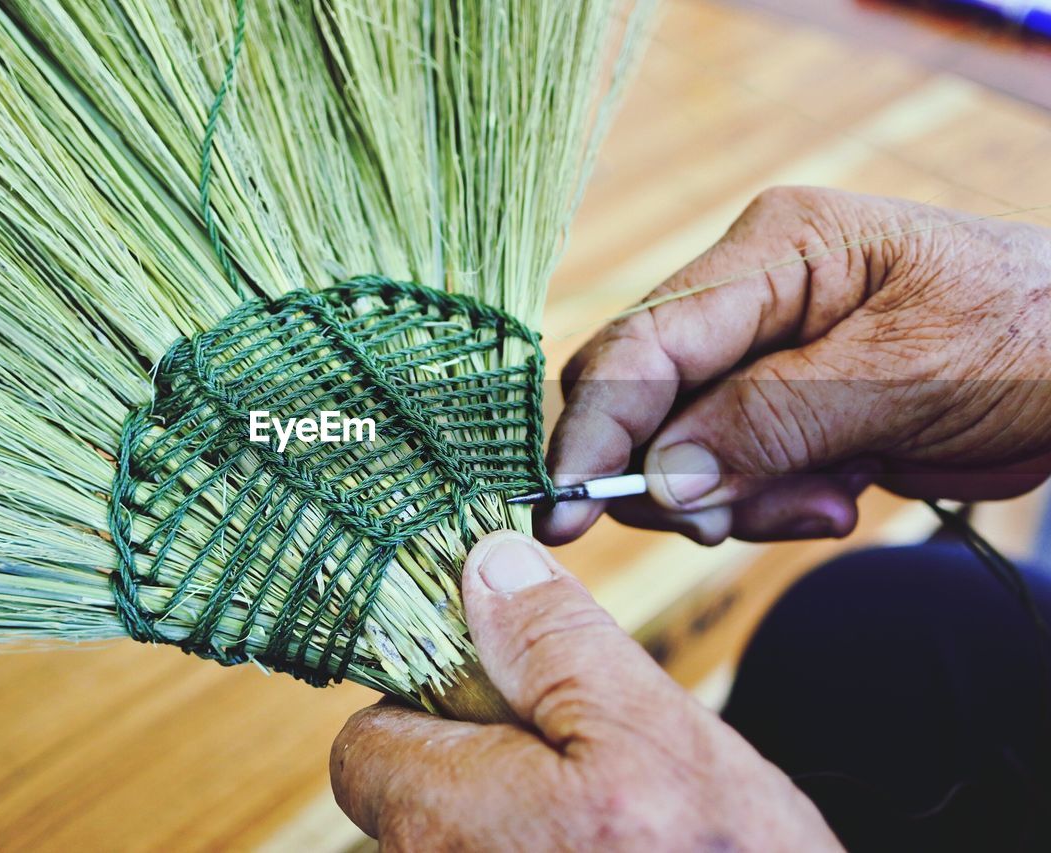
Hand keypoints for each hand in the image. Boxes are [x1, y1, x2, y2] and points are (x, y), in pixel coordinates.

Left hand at [331, 531, 837, 849]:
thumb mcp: (655, 735)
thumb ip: (556, 645)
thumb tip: (487, 566)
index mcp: (448, 821)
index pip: (367, 743)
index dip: (428, 702)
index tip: (503, 689)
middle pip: (415, 791)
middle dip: (486, 755)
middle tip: (584, 755)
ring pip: (461, 834)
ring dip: (519, 807)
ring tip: (612, 815)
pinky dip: (541, 848)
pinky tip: (613, 850)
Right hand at [539, 187, 1050, 546]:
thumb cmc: (1031, 336)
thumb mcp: (906, 376)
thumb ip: (773, 422)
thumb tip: (660, 479)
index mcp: (773, 250)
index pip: (643, 342)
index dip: (595, 428)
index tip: (563, 512)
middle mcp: (751, 294)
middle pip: (645, 398)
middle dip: (673, 475)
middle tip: (729, 524)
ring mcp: (764, 353)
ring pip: (683, 448)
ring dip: (738, 497)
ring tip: (830, 500)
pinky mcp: (783, 405)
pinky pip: (733, 471)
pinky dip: (771, 502)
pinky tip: (842, 495)